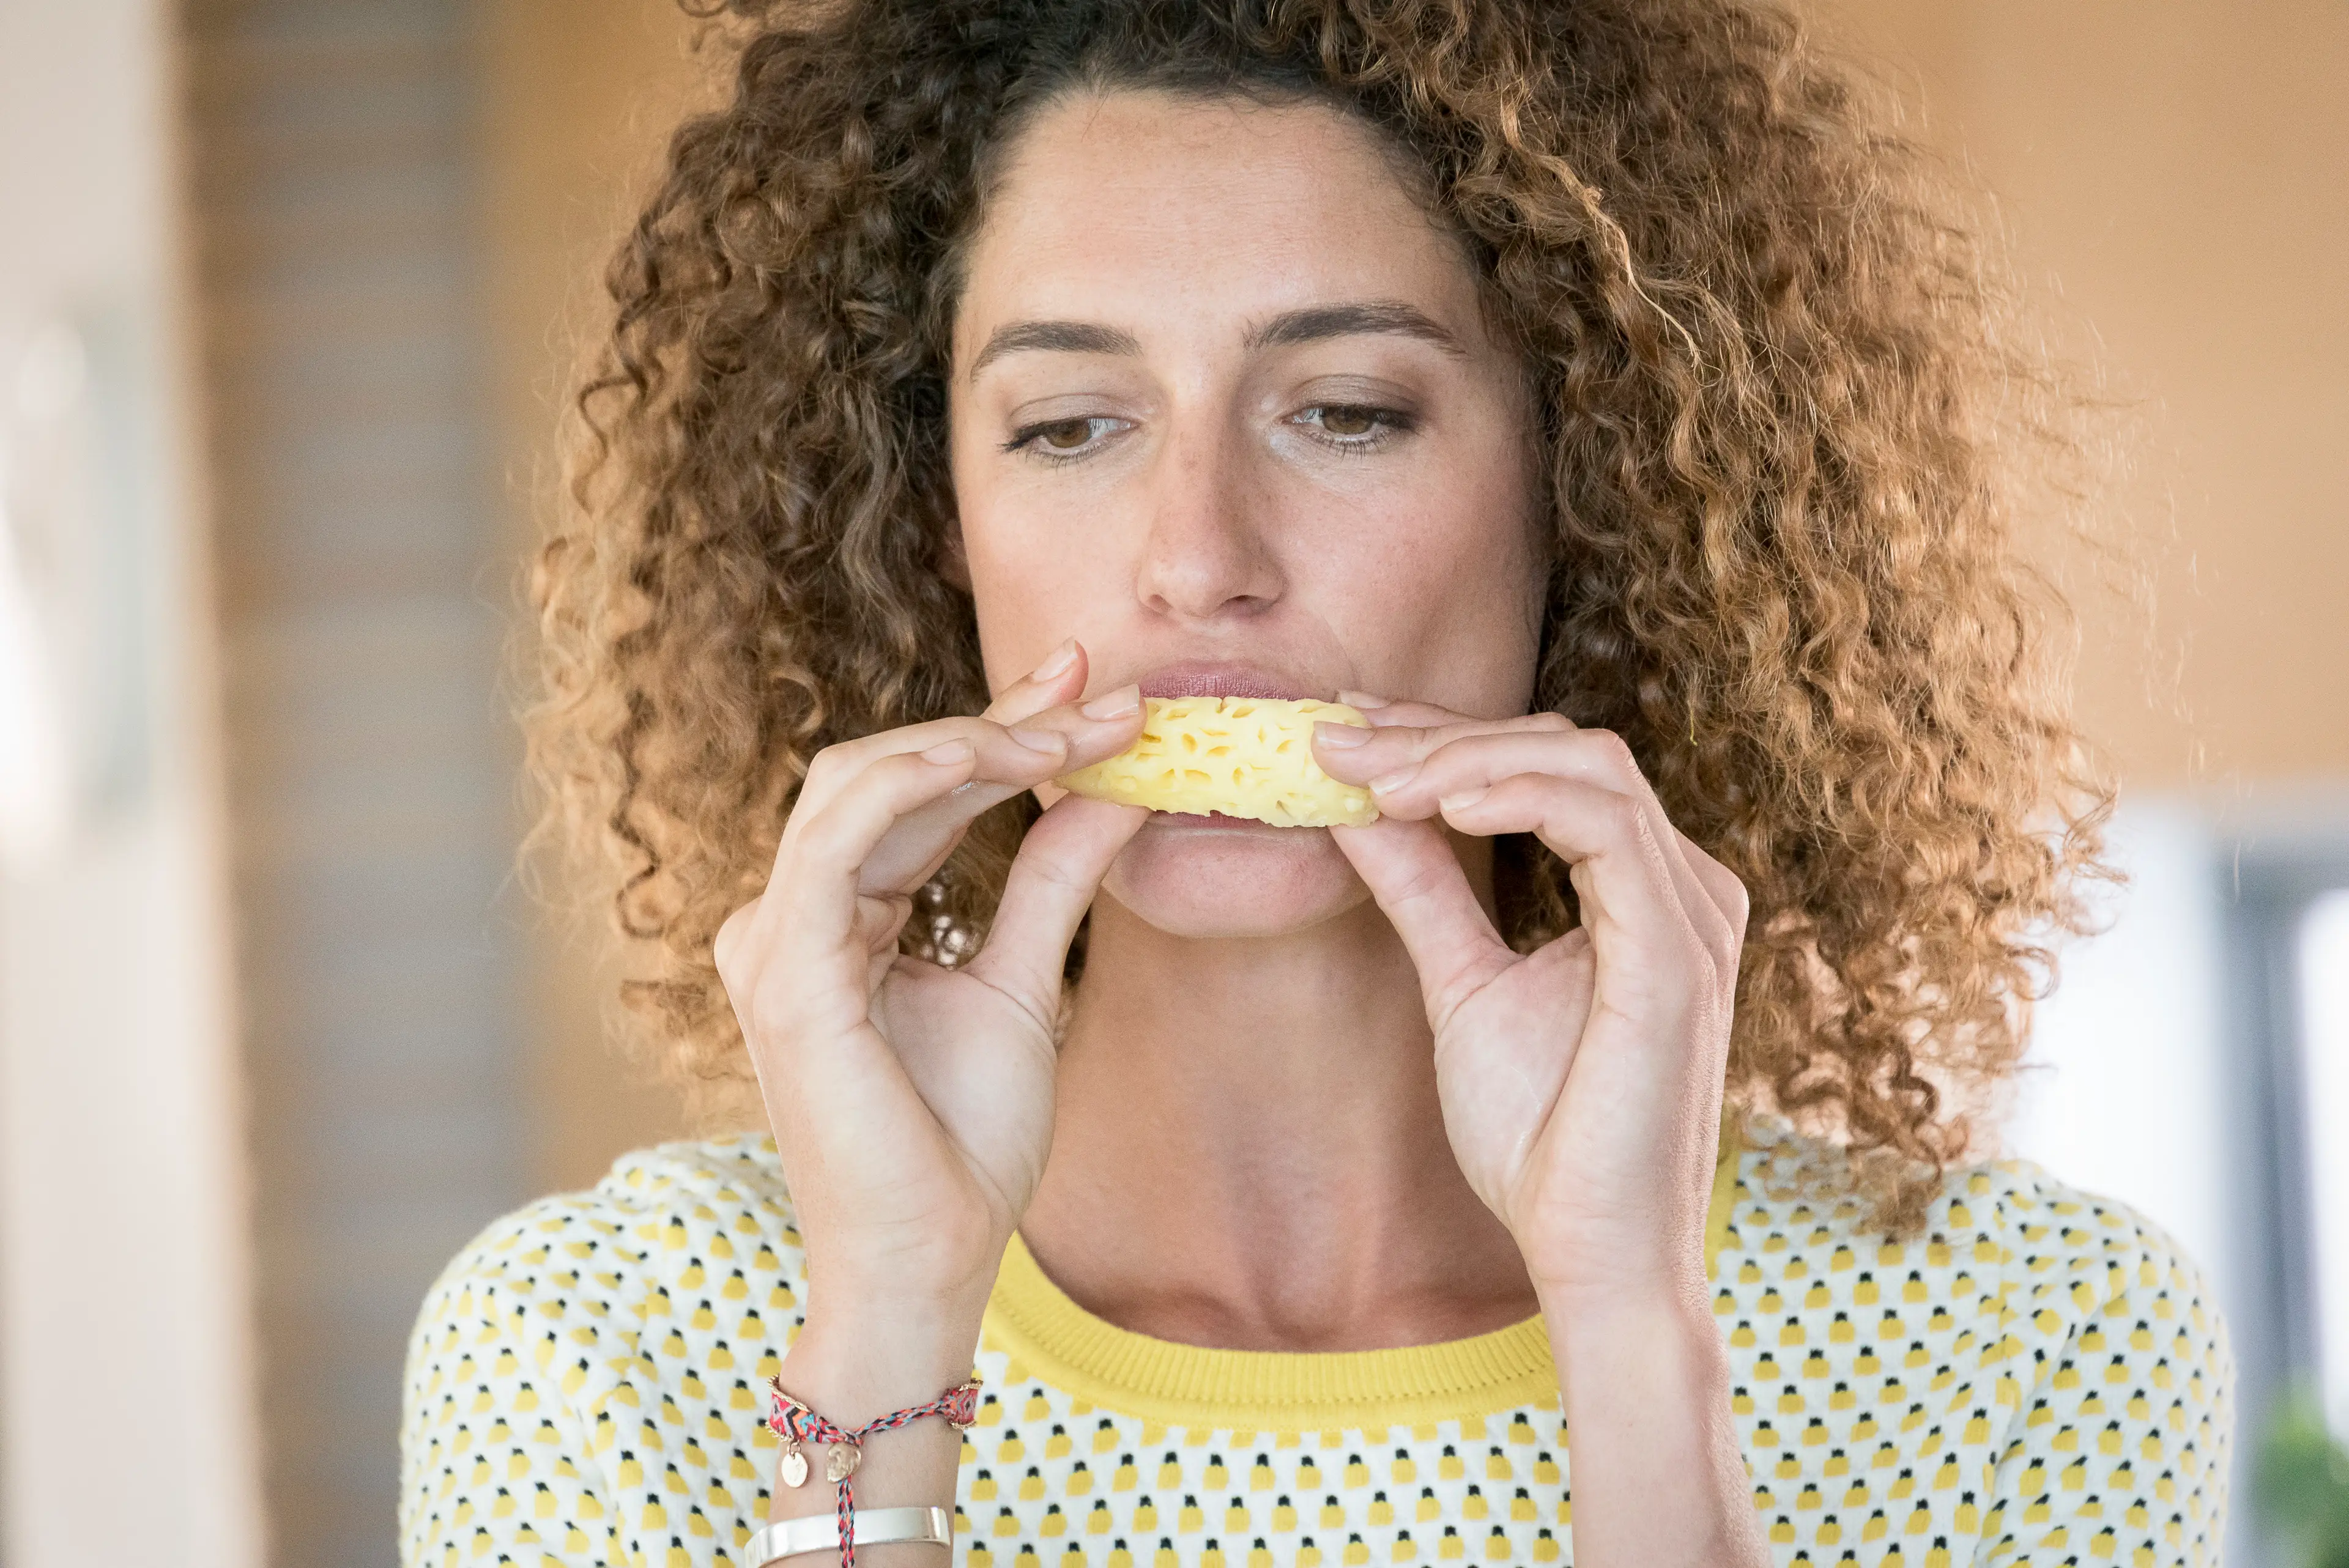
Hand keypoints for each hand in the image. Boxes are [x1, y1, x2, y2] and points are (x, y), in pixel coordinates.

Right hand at [713, 641, 1146, 1327]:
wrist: (935, 1256)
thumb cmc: (964, 1142)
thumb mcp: (1025, 979)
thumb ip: (1051, 880)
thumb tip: (1119, 791)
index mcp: (833, 919)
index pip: (912, 794)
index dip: (1002, 731)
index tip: (1098, 693)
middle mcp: (788, 918)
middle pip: (884, 770)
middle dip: (998, 719)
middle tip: (1103, 688)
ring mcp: (774, 941)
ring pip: (860, 782)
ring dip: (974, 739)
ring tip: (1078, 727)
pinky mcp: (788, 972)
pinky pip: (843, 837)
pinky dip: (925, 779)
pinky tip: (1009, 756)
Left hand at [1312, 699, 1747, 1310]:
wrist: (1591, 1253)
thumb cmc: (1543, 1137)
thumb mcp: (1461, 982)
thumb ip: (1422, 889)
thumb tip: (1354, 807)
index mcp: (1645, 889)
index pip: (1549, 766)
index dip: (1445, 734)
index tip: (1345, 730)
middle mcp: (1686, 887)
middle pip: (1568, 748)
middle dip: (1443, 733)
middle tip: (1339, 740)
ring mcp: (1693, 914)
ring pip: (1588, 766)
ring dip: (1465, 757)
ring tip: (1372, 779)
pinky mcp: (1678, 951)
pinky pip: (1606, 825)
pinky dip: (1517, 796)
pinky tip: (1440, 805)